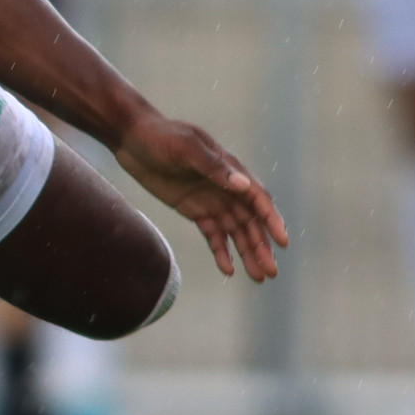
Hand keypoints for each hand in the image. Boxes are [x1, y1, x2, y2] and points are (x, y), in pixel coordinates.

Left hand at [116, 110, 287, 282]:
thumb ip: (213, 166)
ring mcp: (212, 200)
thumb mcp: (186, 148)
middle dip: (262, 246)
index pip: (258, 199)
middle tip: (271, 272)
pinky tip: (229, 270)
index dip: (271, 220)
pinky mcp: (195, 210)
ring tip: (258, 277)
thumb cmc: (162, 136)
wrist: (132, 138)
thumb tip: (244, 185)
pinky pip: (213, 235)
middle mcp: (227, 188)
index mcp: (232, 169)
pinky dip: (222, 252)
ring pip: (236, 232)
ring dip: (248, 253)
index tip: (282, 241)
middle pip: (251, 221)